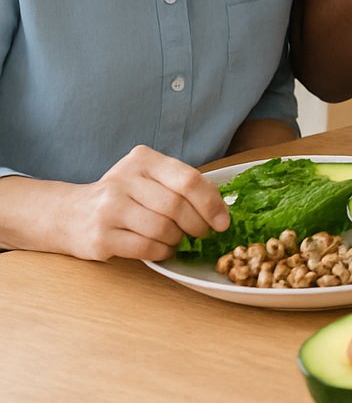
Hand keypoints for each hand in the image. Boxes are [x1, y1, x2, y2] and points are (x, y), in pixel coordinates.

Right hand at [62, 145, 228, 261]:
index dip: (212, 204)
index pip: (189, 180)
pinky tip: (162, 249)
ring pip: (162, 229)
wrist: (68, 213)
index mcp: (143, 160)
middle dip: (198, 225)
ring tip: (177, 239)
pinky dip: (162, 252)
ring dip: (178, 239)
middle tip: (202, 233)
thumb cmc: (122, 196)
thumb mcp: (148, 178)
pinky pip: (146, 248)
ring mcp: (109, 208)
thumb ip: (180, 185)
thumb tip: (222, 209)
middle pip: (177, 206)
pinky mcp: (100, 237)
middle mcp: (124, 180)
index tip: (223, 222)